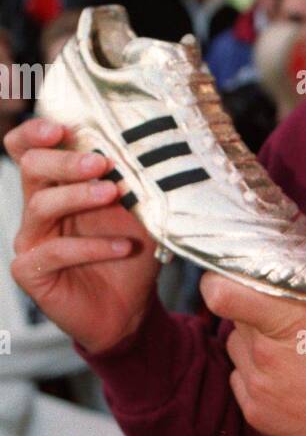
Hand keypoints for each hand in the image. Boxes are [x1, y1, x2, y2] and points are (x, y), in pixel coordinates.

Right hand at [5, 117, 159, 353]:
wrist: (131, 309)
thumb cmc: (129, 255)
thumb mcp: (138, 213)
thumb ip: (134, 184)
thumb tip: (146, 152)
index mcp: (58, 186)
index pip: (29, 149)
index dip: (36, 132)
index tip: (62, 127)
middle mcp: (38, 209)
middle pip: (31, 168)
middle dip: (64, 160)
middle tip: (99, 162)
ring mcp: (31, 240)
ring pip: (40, 206)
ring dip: (78, 196)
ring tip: (112, 194)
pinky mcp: (31, 272)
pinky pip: (53, 252)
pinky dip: (91, 247)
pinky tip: (122, 247)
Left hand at [200, 232, 305, 435]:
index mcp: (289, 325)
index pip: (223, 294)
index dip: (220, 280)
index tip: (232, 276)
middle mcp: (263, 355)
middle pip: (234, 316)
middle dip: (253, 309)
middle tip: (283, 314)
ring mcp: (255, 387)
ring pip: (235, 347)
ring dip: (253, 341)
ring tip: (288, 350)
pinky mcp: (253, 413)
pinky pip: (240, 379)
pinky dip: (254, 373)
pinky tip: (286, 378)